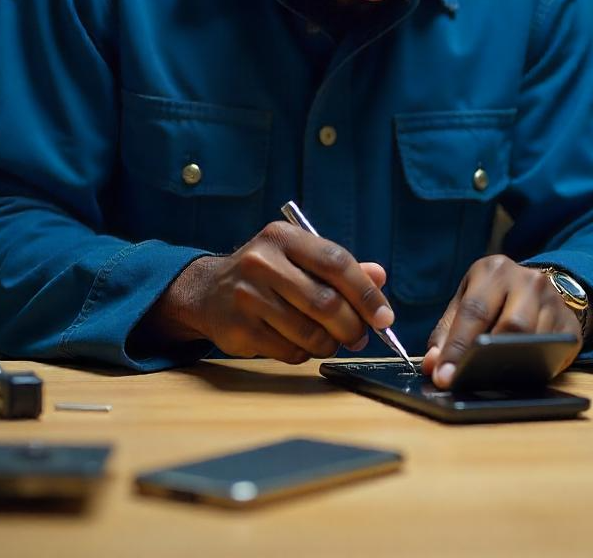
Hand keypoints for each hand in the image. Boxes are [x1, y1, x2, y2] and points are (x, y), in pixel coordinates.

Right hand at [145, 222, 393, 363]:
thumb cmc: (267, 274)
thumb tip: (379, 277)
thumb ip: (340, 268)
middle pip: (325, 302)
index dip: (366, 292)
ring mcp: (247, 296)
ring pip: (309, 332)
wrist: (207, 291)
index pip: (336, 262)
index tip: (385, 317)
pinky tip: (300, 344)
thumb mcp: (299, 259)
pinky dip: (304, 354)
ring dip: (330, 344)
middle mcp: (262, 262)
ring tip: (331, 341)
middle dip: (352, 326)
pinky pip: (288, 351)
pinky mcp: (238, 329)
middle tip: (360, 337)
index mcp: (283, 238)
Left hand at [421, 255, 581, 388]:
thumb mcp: (466, 302)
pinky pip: (554, 350)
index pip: (474, 311)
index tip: (444, 375)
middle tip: (466, 380)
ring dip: (511, 363)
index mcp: (493, 270)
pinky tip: (519, 373)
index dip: (457, 346)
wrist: (538, 288)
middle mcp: (526, 279)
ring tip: (490, 379)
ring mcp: (553, 300)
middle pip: (510, 325)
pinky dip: (534, 366)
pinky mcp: (570, 324)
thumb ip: (446, 333)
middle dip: (486, 357)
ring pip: (534, 338)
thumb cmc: (494, 299)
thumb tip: (433, 365)